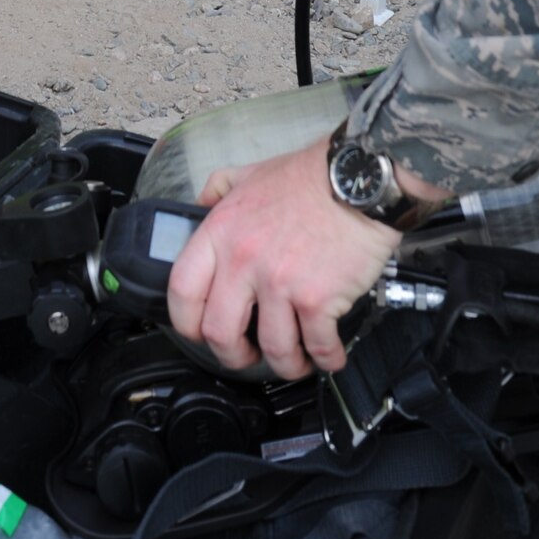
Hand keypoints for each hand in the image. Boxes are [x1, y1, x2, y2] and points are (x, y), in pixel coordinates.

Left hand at [167, 139, 397, 376]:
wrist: (356, 179)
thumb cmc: (308, 178)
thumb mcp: (249, 174)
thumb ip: (218, 192)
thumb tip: (200, 210)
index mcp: (222, 231)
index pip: (182, 290)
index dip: (186, 321)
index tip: (199, 331)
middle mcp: (245, 259)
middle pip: (219, 333)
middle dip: (233, 355)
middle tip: (247, 354)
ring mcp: (281, 282)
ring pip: (272, 349)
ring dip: (286, 364)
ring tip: (295, 358)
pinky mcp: (318, 298)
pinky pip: (317, 347)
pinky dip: (325, 358)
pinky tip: (328, 353)